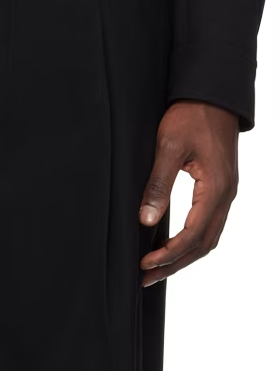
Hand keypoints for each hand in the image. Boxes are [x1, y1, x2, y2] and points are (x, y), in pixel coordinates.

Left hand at [138, 99, 238, 287]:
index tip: (145, 264)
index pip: (193, 235)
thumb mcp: (169, 145)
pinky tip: (174, 242)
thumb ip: (158, 183)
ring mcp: (226, 192)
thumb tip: (145, 220)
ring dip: (184, 255)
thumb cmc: (192, 115)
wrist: (213, 94)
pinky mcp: (221, 186)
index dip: (168, 254)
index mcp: (216, 188)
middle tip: (146, 276)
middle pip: (203, 244)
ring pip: (209, 237)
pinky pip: (210, 223)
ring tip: (158, 267)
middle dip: (175, 263)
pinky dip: (193, 240)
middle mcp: (226, 195)